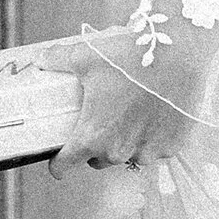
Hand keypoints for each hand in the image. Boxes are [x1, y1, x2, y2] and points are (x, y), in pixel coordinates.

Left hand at [47, 30, 204, 177]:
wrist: (178, 53)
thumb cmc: (130, 56)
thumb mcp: (85, 55)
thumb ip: (57, 60)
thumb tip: (41, 59)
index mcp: (93, 136)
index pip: (66, 164)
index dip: (59, 163)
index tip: (59, 160)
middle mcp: (119, 151)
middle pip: (98, 160)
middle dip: (95, 146)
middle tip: (100, 120)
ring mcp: (147, 151)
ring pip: (127, 155)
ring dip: (125, 143)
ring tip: (129, 114)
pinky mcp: (171, 146)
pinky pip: (154, 149)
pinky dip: (150, 138)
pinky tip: (152, 116)